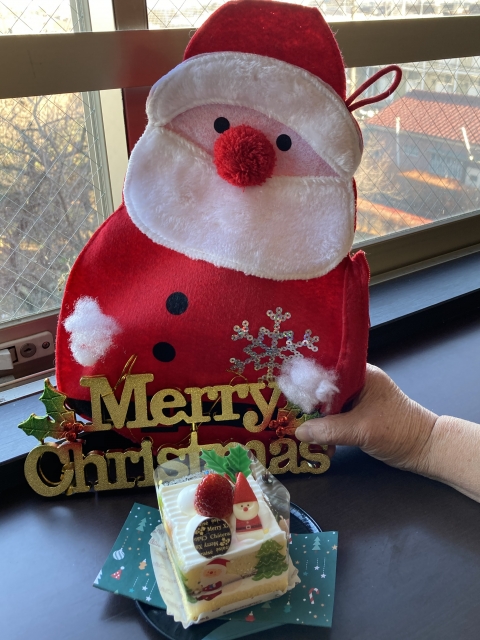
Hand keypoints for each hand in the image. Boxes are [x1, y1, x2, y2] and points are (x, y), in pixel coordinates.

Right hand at [296, 364, 437, 473]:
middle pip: (323, 388)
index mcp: (360, 373)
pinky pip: (334, 416)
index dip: (305, 380)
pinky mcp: (358, 414)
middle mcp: (357, 381)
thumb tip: (298, 432)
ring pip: (328, 404)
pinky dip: (326, 428)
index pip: (326, 370)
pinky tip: (317, 441)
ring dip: (316, 419)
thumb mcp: (360, 430)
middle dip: (307, 402)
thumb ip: (328, 430)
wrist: (426, 449)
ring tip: (298, 430)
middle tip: (286, 413)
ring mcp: (358, 398)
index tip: (286, 391)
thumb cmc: (399, 431)